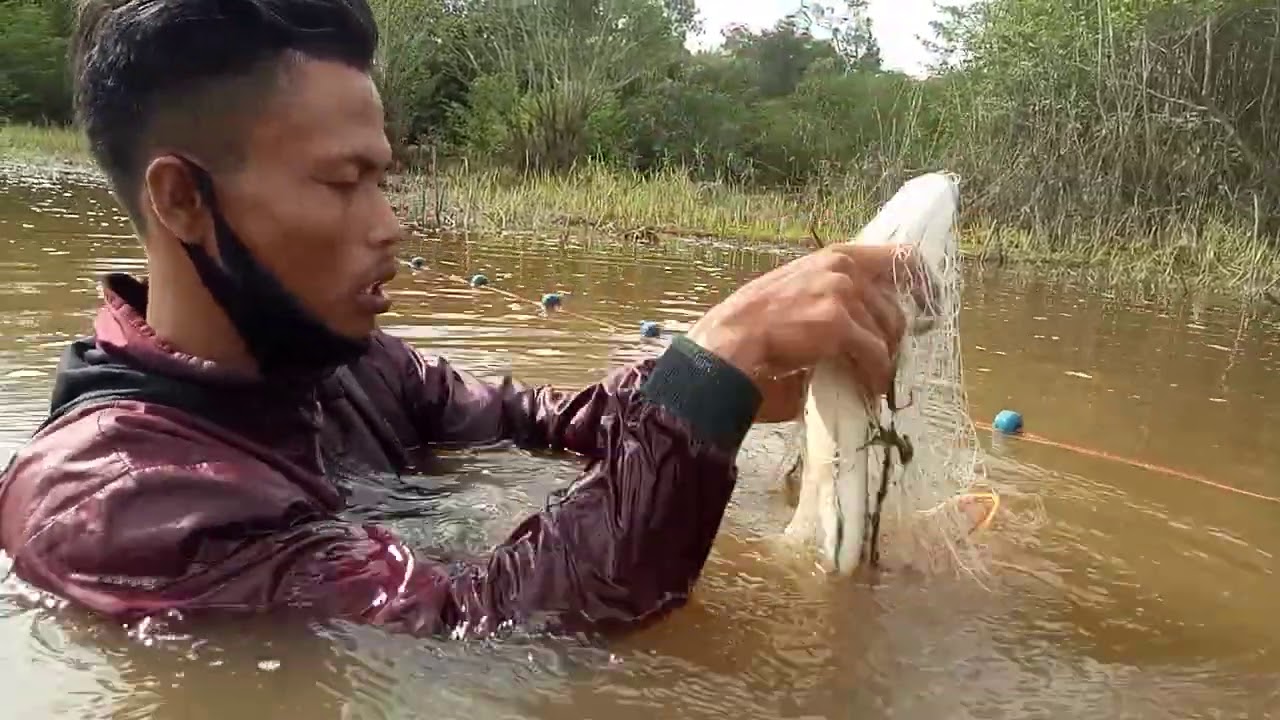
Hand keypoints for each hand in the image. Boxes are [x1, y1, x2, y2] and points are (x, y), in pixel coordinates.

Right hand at [688, 244, 921, 423]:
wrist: (730, 344)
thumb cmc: (756, 328)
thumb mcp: (799, 295)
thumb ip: (834, 299)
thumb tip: (868, 328)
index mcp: (834, 258)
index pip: (898, 257)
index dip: (922, 282)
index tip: (931, 306)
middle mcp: (842, 269)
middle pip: (894, 308)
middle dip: (892, 342)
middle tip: (883, 367)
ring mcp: (841, 293)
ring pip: (887, 333)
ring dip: (883, 363)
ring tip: (872, 382)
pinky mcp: (838, 323)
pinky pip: (875, 354)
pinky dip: (876, 376)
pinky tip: (868, 389)